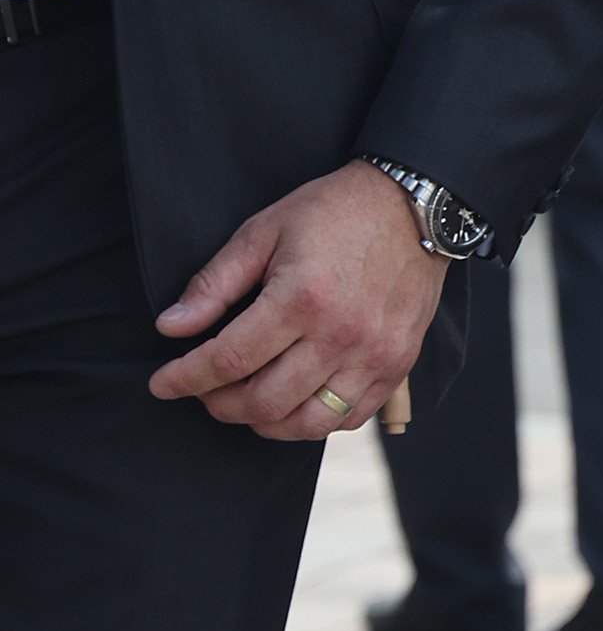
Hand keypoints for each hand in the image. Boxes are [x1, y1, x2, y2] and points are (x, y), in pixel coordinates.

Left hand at [149, 161, 447, 439]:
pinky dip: (313, 422)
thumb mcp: (263, 231)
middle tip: (204, 390)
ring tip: (246, 403)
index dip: (186, 378)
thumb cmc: (333, 213)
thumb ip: (214, 284)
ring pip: (307, 423)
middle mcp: (340, 335)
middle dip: (220, 404)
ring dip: (265, 423)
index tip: (162, 383)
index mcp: (301, 298)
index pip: (229, 360)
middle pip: (264, 401)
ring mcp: (374, 356)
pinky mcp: (397, 366)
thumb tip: (172, 327)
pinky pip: (349, 419)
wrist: (411, 207)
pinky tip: (294, 402)